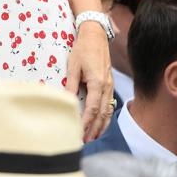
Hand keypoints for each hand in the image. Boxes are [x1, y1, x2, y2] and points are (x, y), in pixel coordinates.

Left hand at [65, 22, 112, 142]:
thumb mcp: (73, 66)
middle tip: (84, 141)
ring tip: (93, 137)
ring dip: (101, 125)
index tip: (78, 133)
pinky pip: (109, 105)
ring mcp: (110, 86)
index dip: (85, 123)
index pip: (92, 109)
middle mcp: (107, 87)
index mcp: (98, 83)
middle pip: (102, 114)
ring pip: (108, 111)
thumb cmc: (82, 49)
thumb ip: (71, 85)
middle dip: (94, 129)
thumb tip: (66, 102)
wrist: (96, 35)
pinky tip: (101, 123)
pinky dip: (106, 116)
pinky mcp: (110, 83)